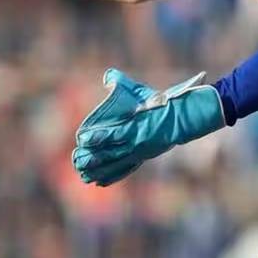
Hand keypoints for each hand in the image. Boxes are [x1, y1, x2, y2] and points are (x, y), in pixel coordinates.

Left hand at [73, 68, 223, 186]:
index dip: (96, 137)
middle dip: (92, 158)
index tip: (82, 139)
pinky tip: (100, 182)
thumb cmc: (158, 104)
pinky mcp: (142, 158)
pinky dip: (112, 176)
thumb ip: (121, 82)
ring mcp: (139, 153)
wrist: (180, 119)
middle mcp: (136, 143)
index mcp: (135, 126)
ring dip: (98, 170)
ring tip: (82, 173)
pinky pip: (125, 170)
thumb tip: (108, 76)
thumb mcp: (141, 91)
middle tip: (77, 159)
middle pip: (110, 153)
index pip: (112, 134)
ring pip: (115, 164)